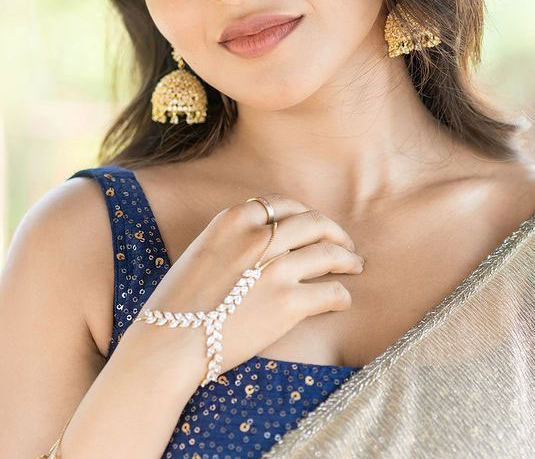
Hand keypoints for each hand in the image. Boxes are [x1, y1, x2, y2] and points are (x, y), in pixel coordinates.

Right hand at [129, 192, 363, 382]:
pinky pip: (330, 292)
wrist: (168, 343)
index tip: (314, 226)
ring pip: (328, 252)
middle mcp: (257, 236)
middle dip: (335, 232)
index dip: (305, 214)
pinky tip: (342, 300)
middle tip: (345, 245)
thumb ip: (234, 239)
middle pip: (313, 222)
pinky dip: (341, 295)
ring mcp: (275, 268)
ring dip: (347, 259)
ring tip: (354, 266)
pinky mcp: (287, 302)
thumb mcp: (203, 251)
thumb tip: (264, 239)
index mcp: (234, 219)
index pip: (283, 204)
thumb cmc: (177, 304)